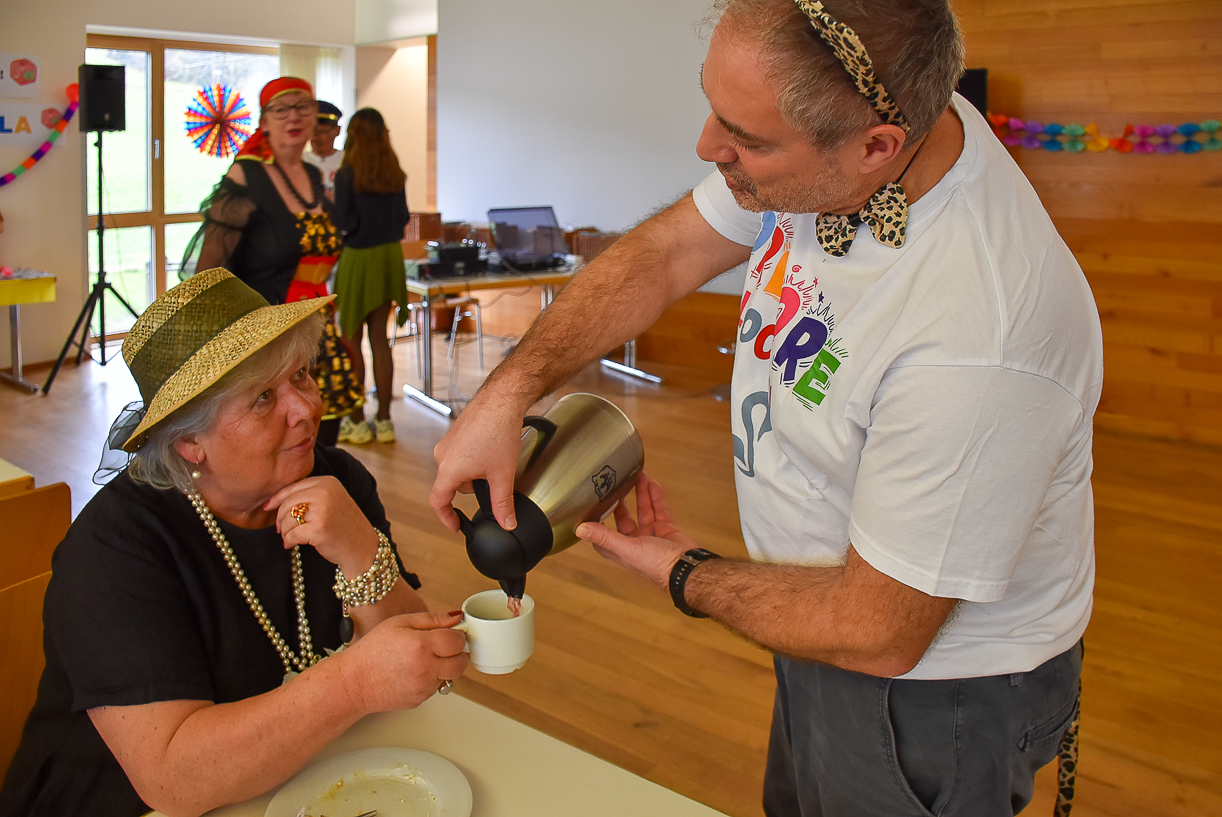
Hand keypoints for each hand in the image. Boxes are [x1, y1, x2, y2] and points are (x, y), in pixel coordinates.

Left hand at [265, 476, 379, 576]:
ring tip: (291, 538)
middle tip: (280, 529)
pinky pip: (292, 534)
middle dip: (280, 518)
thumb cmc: (343, 527)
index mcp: (328, 482)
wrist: (363, 548)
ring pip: (287, 519)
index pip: (294, 487)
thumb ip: (310, 495)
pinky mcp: (319, 528)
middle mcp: (326, 492)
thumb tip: (274, 501)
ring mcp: (323, 509)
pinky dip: (289, 541)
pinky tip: (292, 544)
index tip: (268, 507)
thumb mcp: (331, 501)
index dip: (278, 498)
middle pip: (288, 503)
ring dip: (284, 531)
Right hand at [339, 611, 469, 712]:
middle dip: (457, 653)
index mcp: (422, 645)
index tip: (451, 634)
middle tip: (444, 647)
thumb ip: (432, 619)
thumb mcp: (399, 623)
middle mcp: (426, 669)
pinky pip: (436, 687)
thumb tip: (456, 617)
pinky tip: (413, 672)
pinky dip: (431, 679)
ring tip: (423, 659)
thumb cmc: (372, 651)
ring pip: (450, 676)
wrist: (354, 682)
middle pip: (461, 663)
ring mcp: (424, 687)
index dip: (457, 636)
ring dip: (445, 667)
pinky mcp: (420, 700)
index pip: (458, 641)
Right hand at [430, 396, 527, 532]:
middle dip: (474, 487)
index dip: (447, 518)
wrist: (501, 399)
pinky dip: (476, 458)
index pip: (438, 502)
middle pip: (454, 484)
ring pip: (459, 469)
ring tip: (496, 461)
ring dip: (476, 472)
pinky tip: (493, 448)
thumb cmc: (498, 431)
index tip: (456, 525)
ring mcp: (448, 442)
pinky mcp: (456, 432)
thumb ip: (503, 503)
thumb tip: (507, 523)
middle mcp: (442, 455)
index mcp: (449, 469)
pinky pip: (462, 453)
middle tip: (494, 481)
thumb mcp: (502, 474)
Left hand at [576, 472, 696, 588]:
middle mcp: (635, 543)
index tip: (592, 507)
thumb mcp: (627, 547)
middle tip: (617, 485)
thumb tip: (580, 530)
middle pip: (624, 519)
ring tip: (638, 477)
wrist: (686, 567)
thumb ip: (604, 537)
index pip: (603, 536)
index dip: (597, 523)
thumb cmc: (657, 565)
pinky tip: (653, 485)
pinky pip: (660, 510)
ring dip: (641, 495)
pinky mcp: (666, 530)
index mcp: (622, 550)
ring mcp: (651, 535)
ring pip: (643, 511)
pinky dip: (656, 498)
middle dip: (621, 502)